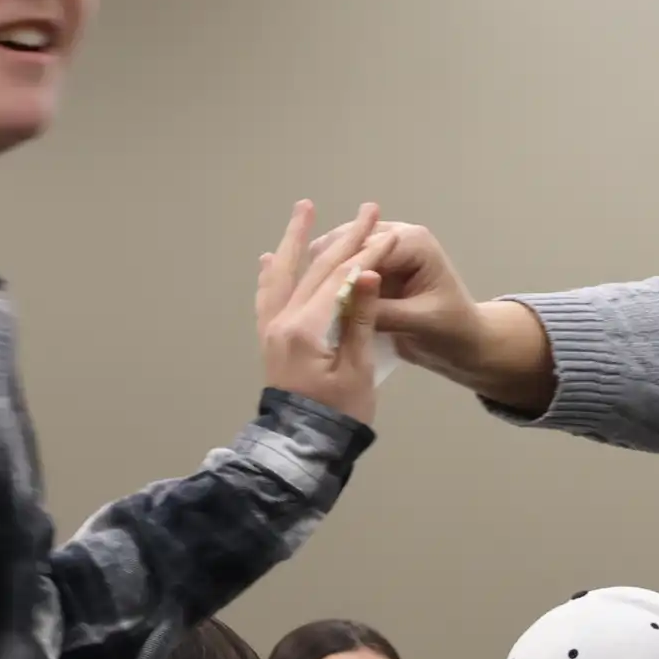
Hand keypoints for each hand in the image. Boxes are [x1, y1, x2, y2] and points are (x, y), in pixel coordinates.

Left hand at [255, 202, 392, 423]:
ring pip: (284, 273)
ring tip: (305, 209)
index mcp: (305, 329)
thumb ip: (358, 318)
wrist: (300, 448)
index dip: (368, 254)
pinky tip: (272, 258)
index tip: (390, 233)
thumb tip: (365, 273)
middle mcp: (282, 321)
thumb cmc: (337, 416)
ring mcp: (272, 329)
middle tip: (367, 209)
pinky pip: (268, 296)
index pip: (341, 279)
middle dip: (345, 238)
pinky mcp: (270, 338)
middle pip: (316, 269)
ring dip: (297, 240)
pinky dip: (272, 274)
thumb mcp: (357, 371)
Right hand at [313, 217, 552, 412]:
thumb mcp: (420, 323)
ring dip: (322, 270)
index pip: (369, 246)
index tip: (315, 291)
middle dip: (325, 264)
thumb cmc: (452, 331)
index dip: (342, 267)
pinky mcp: (374, 271)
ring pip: (341, 253)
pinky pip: (344, 269)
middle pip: (349, 242)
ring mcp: (384, 253)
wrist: (465, 345)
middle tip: (295, 289)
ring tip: (297, 295)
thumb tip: (345, 306)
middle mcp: (396, 238)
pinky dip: (327, 281)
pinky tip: (305, 299)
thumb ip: (384, 312)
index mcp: (413, 243)